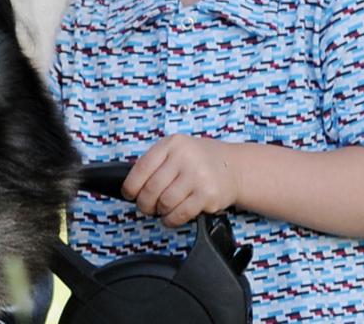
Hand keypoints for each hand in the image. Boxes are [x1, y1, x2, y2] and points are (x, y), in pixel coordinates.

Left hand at [122, 135, 240, 227]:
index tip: (129, 195)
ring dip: (159, 212)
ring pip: (165, 203)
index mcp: (171, 144)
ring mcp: (198, 176)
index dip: (130, 186)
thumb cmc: (199, 161)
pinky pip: (180, 214)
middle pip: (151, 189)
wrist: (234, 167)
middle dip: (144, 203)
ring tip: (162, 210)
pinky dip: (171, 220)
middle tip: (146, 207)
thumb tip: (132, 188)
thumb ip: (156, 163)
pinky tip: (171, 217)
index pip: (141, 168)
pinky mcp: (208, 195)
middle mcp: (184, 157)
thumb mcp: (177, 150)